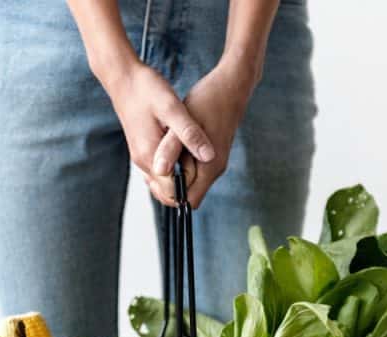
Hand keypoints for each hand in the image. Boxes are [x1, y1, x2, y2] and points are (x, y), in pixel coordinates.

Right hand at [100, 61, 215, 205]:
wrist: (123, 77)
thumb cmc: (146, 89)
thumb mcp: (173, 108)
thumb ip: (190, 134)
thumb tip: (209, 157)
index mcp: (150, 156)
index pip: (172, 192)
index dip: (191, 187)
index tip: (205, 169)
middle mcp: (143, 162)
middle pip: (166, 193)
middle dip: (187, 186)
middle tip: (203, 163)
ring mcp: (141, 157)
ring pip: (163, 183)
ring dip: (181, 177)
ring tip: (196, 156)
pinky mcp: (143, 149)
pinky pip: (160, 170)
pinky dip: (174, 168)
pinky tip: (185, 151)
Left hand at [152, 58, 257, 207]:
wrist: (231, 85)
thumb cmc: (208, 101)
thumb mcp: (184, 122)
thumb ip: (171, 148)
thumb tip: (159, 171)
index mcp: (210, 168)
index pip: (187, 201)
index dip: (168, 194)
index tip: (154, 175)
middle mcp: (214, 169)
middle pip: (186, 193)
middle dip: (168, 183)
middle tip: (155, 161)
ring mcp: (213, 163)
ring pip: (187, 180)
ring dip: (172, 171)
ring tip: (161, 151)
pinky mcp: (209, 154)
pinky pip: (190, 168)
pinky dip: (178, 161)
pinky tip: (169, 144)